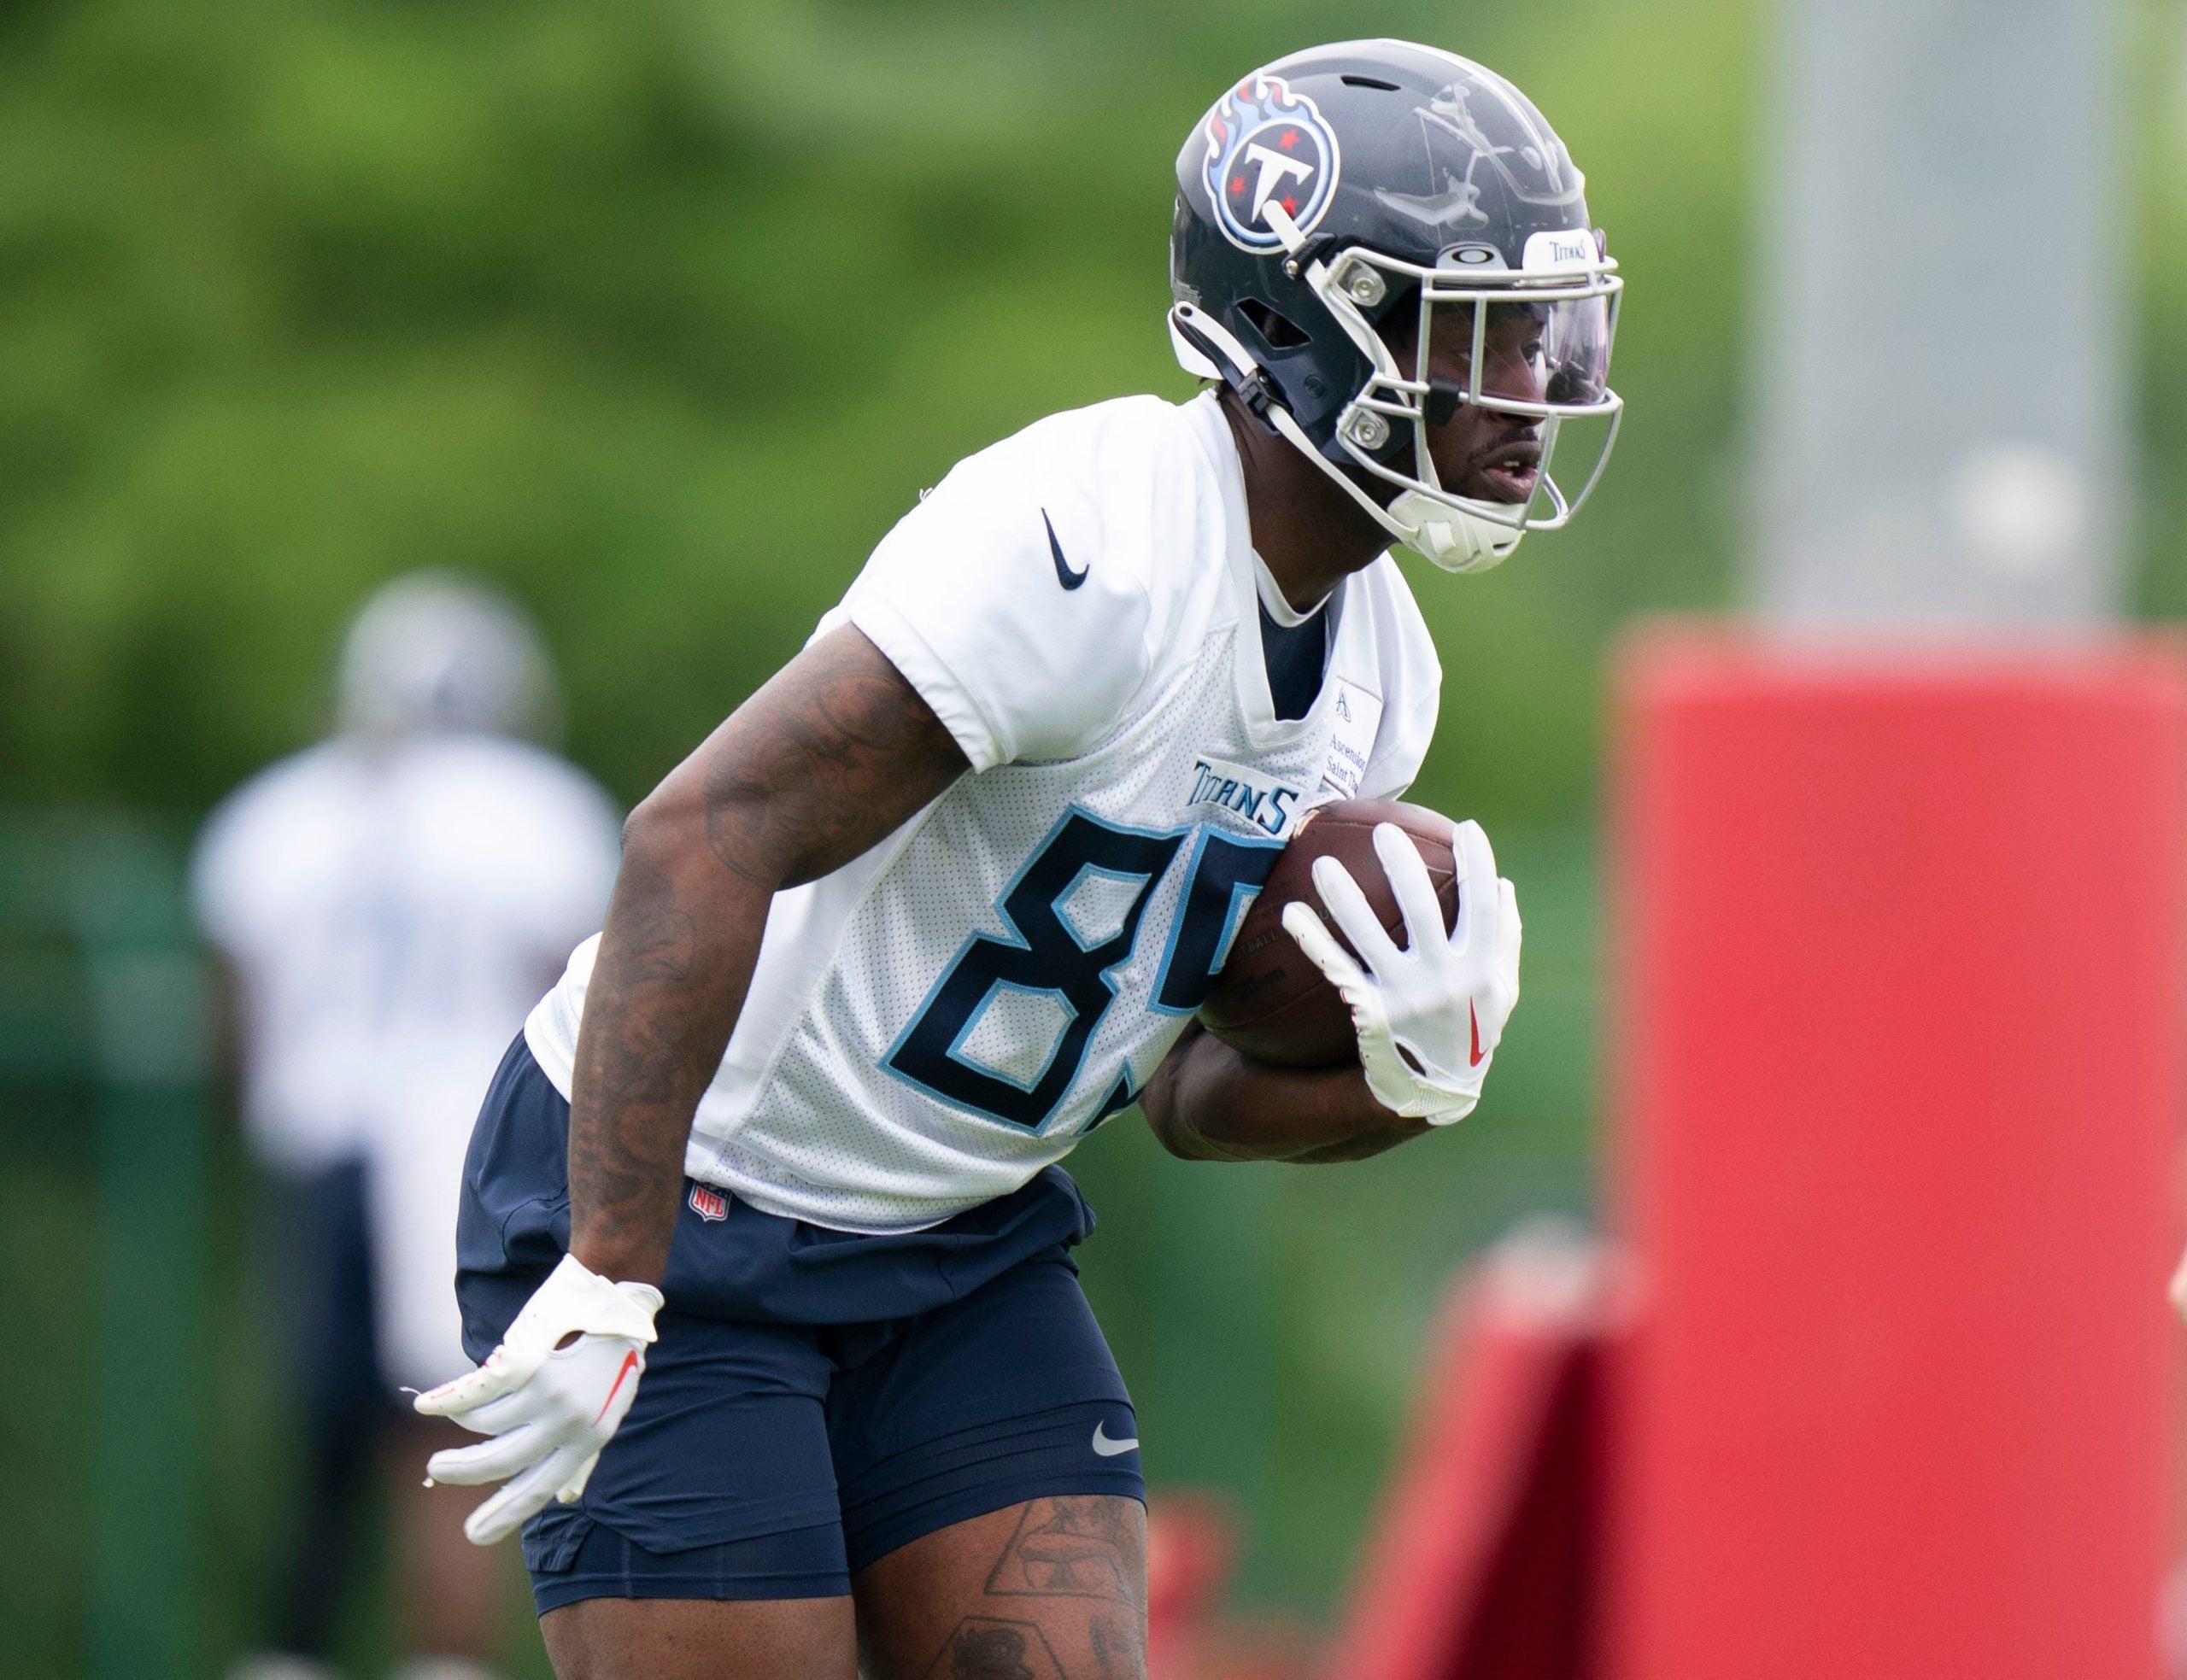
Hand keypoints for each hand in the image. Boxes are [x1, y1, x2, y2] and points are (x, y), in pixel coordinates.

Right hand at [414, 1252, 662, 1544]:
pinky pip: (473, 1392)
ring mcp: (546, 1393)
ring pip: (483, 1422)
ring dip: (465, 1419)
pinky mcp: (525, 1364)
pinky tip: (426, 1403)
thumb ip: (584, 1455)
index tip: (473, 1535)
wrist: (612, 1297)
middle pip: (500, 1461)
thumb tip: (565, 1499)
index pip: (538, 1487)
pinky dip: (446, 1398)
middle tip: (438, 1468)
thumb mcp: (608, 1410)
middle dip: (463, 1470)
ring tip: (456, 1411)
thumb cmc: (609, 1356)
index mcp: (588, 1437)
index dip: (504, 1515)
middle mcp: (567, 1421)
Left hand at [1280, 818, 1520, 1125]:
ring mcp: (1406, 997)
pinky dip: (1312, 940)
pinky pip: (1336, 969)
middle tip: (1384, 832)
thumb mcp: (1499, 993)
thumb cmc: (1469, 1032)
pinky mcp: (1371, 1012)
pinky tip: (1290, 913)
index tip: (1464, 827)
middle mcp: (1445, 980)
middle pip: (1422, 911)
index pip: (1483, 906)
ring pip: (1369, 937)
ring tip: (1323, 864)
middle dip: (1403, 866)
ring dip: (1344, 898)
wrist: (1433, 1093)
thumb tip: (1503, 885)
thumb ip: (1505, 940)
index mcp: (1481, 969)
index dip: (1477, 864)